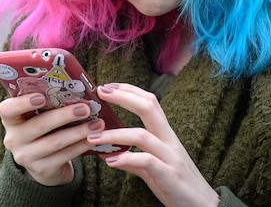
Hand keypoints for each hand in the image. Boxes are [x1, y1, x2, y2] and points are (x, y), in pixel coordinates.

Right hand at [0, 93, 104, 185]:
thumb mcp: (36, 117)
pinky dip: (81, 145)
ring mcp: (26, 157)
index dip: (23, 103)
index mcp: (11, 120)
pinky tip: (93, 138)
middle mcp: (14, 139)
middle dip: (65, 115)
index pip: (7, 109)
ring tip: (97, 123)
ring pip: (55, 141)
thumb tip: (72, 86)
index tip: (42, 96)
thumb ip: (45, 103)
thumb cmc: (42, 131)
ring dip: (79, 131)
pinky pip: (65, 155)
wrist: (43, 165)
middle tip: (85, 108)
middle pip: (39, 125)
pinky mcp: (42, 170)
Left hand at [88, 83, 218, 206]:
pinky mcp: (169, 176)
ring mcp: (170, 157)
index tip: (108, 86)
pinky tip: (110, 161)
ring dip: (114, 134)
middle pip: (149, 108)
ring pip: (142, 136)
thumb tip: (108, 154)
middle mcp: (169, 141)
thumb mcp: (153, 169)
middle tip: (101, 92)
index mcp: (166, 135)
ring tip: (93, 137)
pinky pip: (147, 162)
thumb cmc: (178, 185)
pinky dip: (127, 159)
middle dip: (124, 97)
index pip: (150, 102)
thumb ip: (133, 159)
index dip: (129, 90)